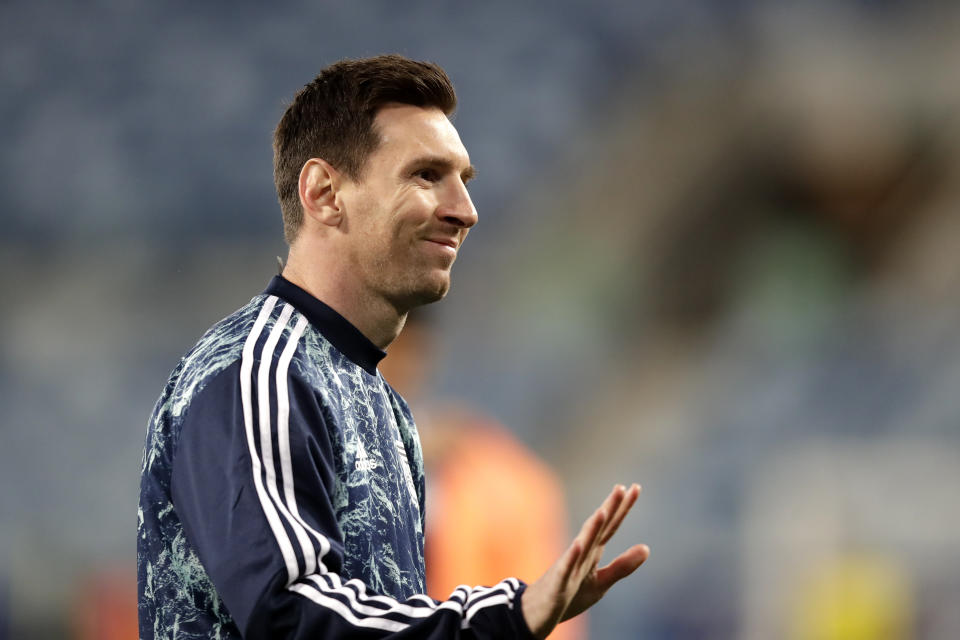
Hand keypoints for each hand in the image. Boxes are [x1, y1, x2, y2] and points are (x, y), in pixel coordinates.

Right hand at [521, 484, 648, 638]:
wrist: (537, 614)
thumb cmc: (569, 595)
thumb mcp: (601, 582)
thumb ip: (622, 566)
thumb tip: (647, 548)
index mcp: (593, 551)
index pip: (610, 526)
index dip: (623, 508)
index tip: (636, 488)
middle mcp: (581, 553)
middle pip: (598, 528)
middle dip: (609, 508)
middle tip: (620, 488)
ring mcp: (569, 566)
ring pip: (582, 544)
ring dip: (591, 528)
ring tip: (602, 511)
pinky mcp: (558, 584)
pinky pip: (565, 569)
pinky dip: (571, 557)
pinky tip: (578, 544)